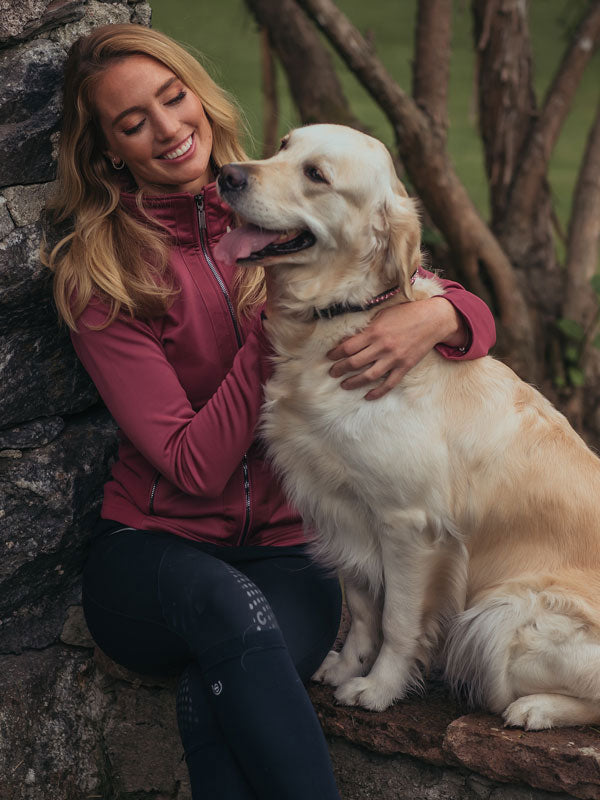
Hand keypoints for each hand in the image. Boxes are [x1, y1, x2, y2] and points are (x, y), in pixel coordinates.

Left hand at [327, 297, 467, 399]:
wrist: (432, 320)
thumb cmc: (406, 314)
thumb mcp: (382, 315)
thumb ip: (367, 328)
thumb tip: (349, 339)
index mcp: (374, 332)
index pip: (348, 347)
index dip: (336, 353)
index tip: (329, 357)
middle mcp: (382, 347)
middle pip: (354, 363)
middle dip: (340, 369)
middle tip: (332, 372)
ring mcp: (393, 359)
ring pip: (368, 376)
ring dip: (353, 382)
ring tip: (344, 385)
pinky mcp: (404, 367)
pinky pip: (388, 384)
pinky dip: (377, 392)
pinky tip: (368, 396)